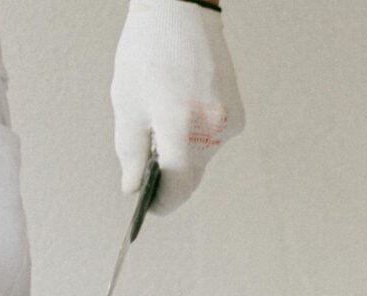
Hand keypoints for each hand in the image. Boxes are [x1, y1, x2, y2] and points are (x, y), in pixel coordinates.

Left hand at [111, 0, 244, 216]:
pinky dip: (195, 137)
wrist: (182, 13)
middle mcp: (212, 131)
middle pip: (190, 176)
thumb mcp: (127, 102)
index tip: (148, 207)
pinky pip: (213, 143)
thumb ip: (130, 151)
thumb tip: (133, 189)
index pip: (175, 187)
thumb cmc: (147, 52)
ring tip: (164, 117)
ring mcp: (230, 126)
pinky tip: (182, 109)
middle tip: (146, 155)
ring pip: (201, 160)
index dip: (160, 202)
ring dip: (181, 153)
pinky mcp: (238, 118)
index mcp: (181, 127)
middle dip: (168, 174)